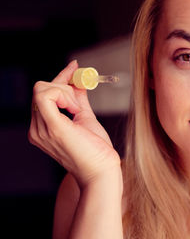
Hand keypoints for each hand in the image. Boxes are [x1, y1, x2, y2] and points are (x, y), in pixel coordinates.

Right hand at [28, 60, 120, 187]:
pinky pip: (45, 96)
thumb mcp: (86, 118)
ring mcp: (42, 129)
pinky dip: (62, 93)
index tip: (75, 67)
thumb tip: (80, 81)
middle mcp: (37, 129)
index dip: (59, 78)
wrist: (102, 171)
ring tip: (79, 109)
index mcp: (43, 128)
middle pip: (41, 89)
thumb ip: (79, 100)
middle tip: (80, 102)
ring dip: (66, 92)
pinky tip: (74, 107)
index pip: (43, 95)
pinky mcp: (53, 128)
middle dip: (65, 86)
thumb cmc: (96, 150)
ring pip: (43, 89)